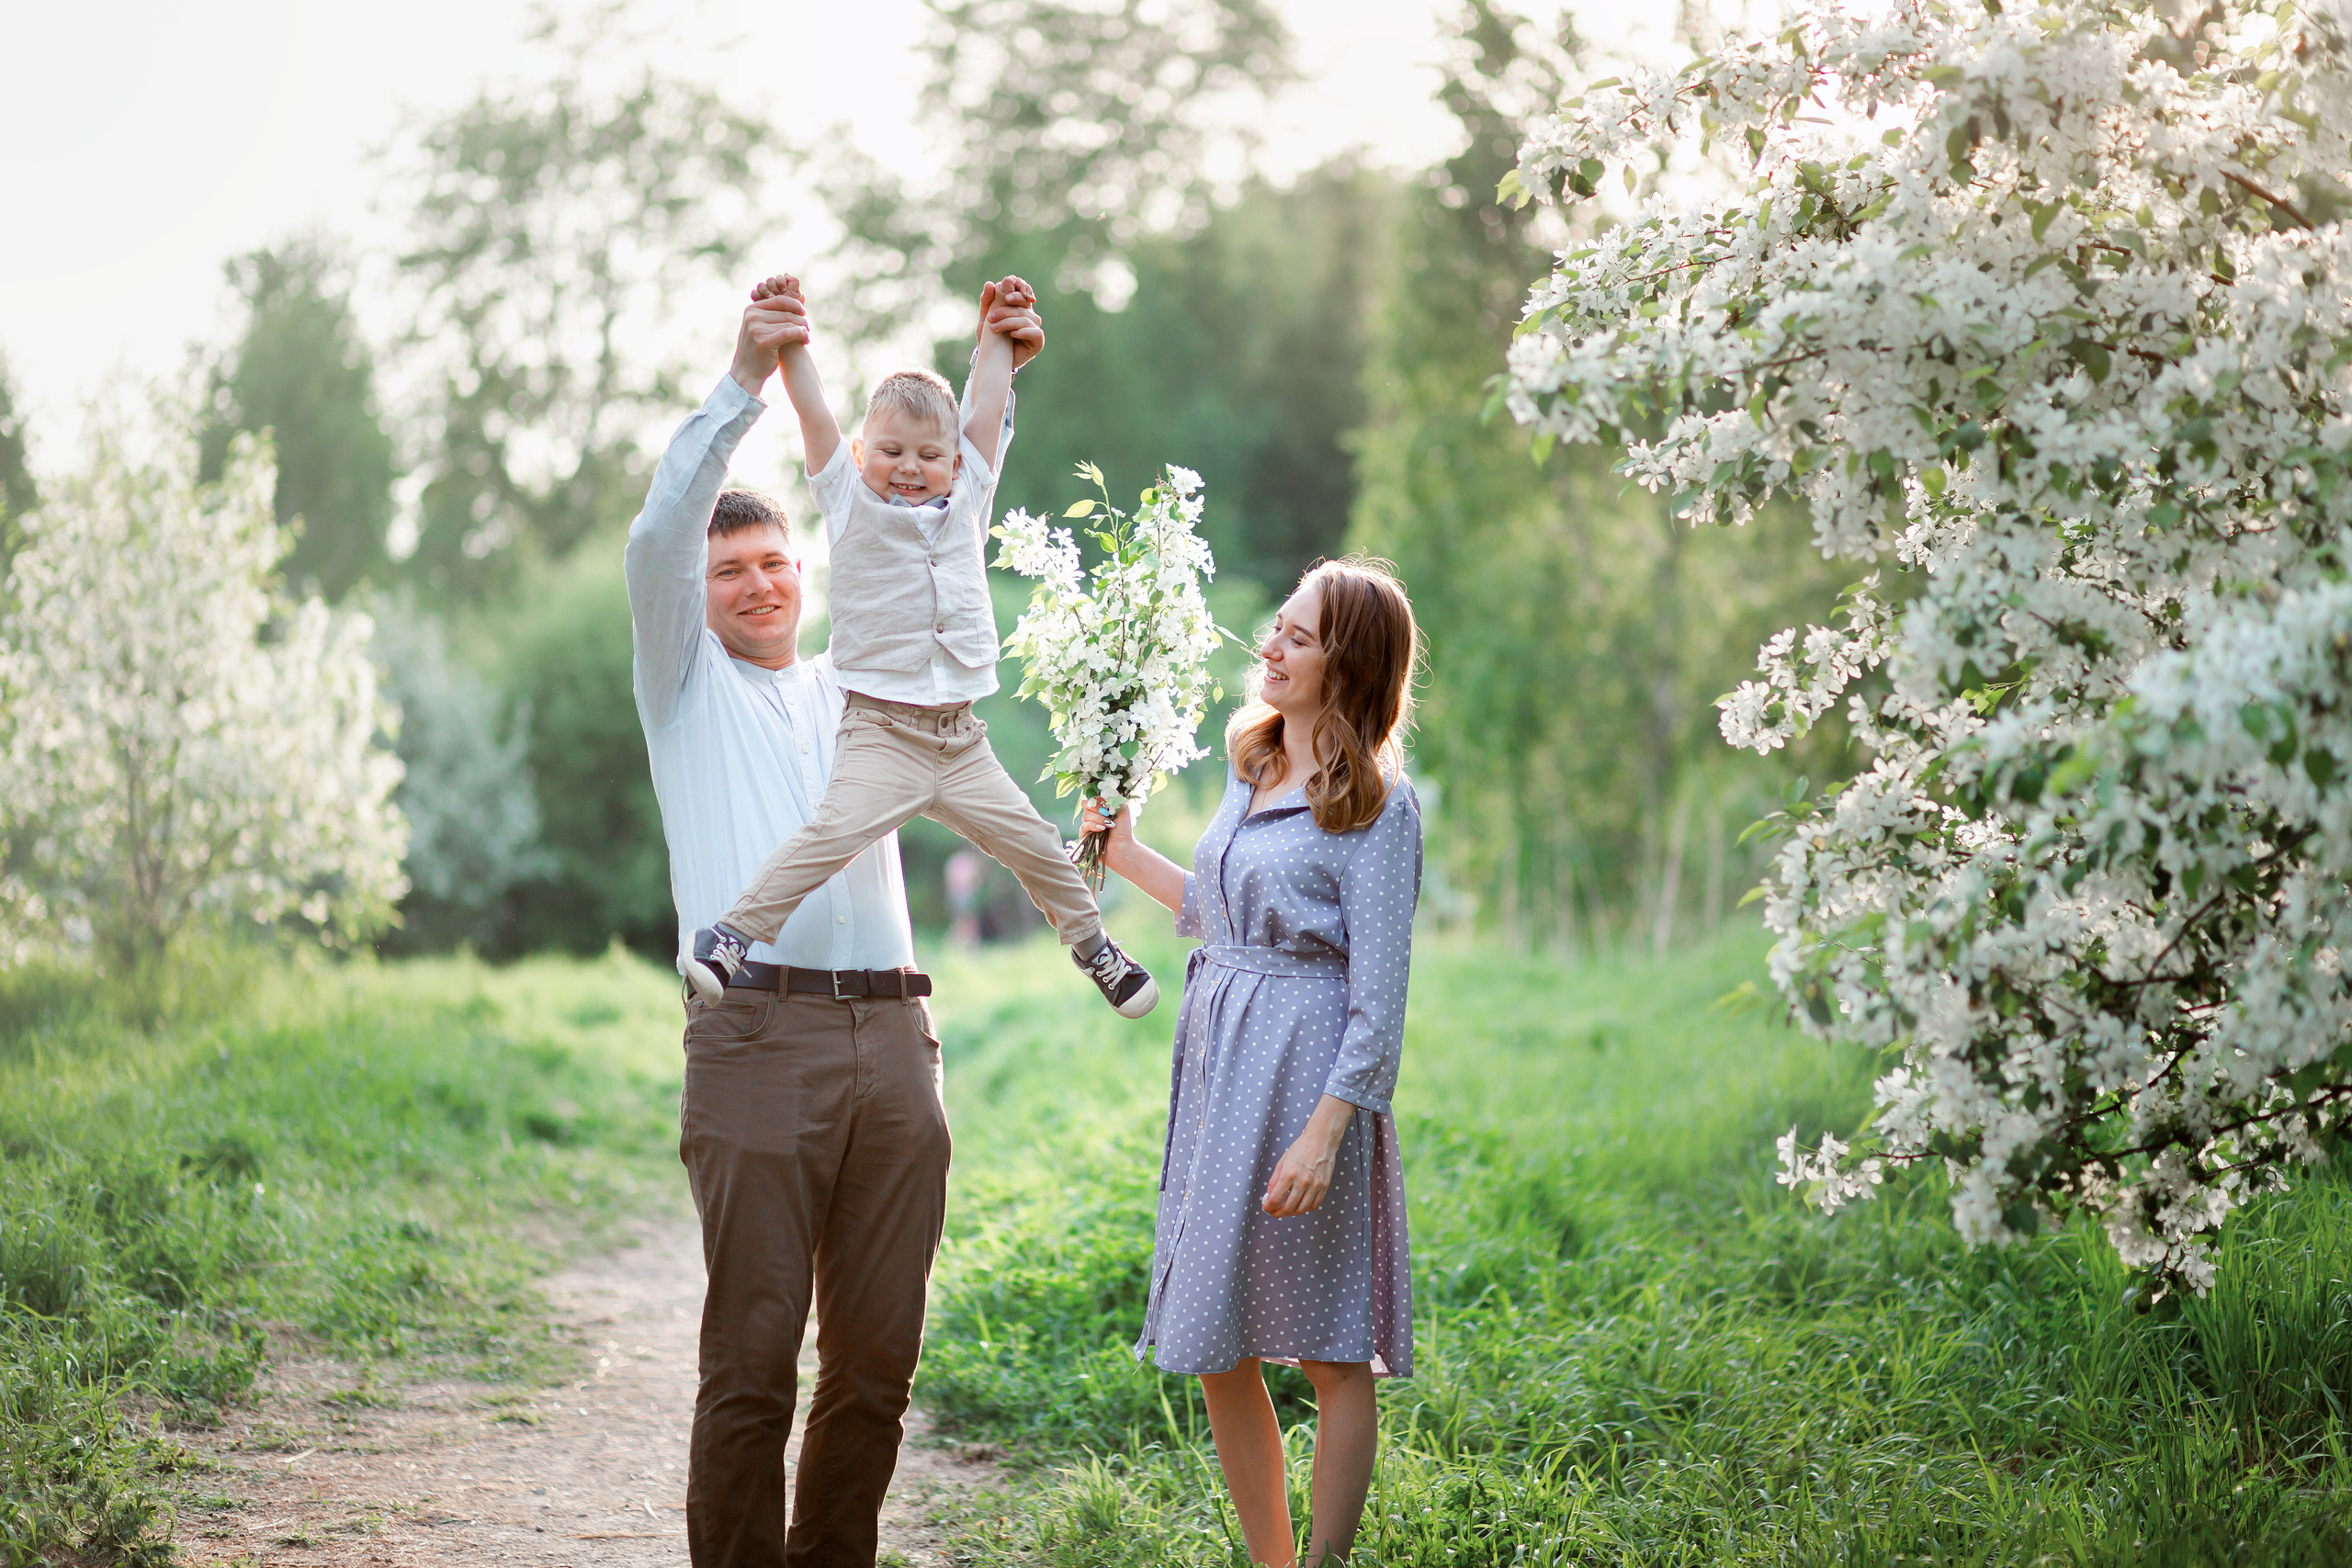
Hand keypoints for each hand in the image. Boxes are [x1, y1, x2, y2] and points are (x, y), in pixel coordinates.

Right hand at [733, 274, 808, 392]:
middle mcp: (752, 317)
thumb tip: (795, 304)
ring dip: (803, 330)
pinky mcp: (763, 341)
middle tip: (808, 329)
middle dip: (801, 321)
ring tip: (806, 337)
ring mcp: (756, 329)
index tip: (803, 313)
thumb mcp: (760, 328)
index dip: (795, 305)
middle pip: (787, 313)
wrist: (747, 372)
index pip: (779, 300)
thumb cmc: (758, 350)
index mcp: (751, 310)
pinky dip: (801, 335)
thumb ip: (771, 315)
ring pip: (790, 324)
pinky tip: (806, 340)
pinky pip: (789, 333)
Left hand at [979, 276, 1044, 370]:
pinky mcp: (1038, 341)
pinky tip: (1012, 335)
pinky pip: (1034, 332)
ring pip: (1025, 318)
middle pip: (1021, 306)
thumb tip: (989, 283)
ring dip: (1008, 322)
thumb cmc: (990, 339)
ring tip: (993, 329)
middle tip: (990, 318)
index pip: (1023, 292)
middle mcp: (1029, 315)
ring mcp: (1035, 328)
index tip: (1005, 297)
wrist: (992, 360)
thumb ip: (987, 301)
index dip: (1018, 290)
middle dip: (1005, 311)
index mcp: (1019, 306)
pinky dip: (1022, 332)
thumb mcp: (985, 318)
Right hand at [1079, 797, 1138, 874]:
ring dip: (1098, 819)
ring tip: (1109, 825)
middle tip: (1107, 813)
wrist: (1123, 847)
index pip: (1092, 796)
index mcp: (1101, 808)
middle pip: (1085, 803)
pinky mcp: (1084, 836)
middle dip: (1096, 807)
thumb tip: (1106, 788)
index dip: (1097, 797)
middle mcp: (1093, 815)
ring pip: (1085, 815)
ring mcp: (1088, 825)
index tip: (1106, 802)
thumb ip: (1115, 797)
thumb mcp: (1123, 809)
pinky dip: (1093, 825)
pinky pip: (1084, 826)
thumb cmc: (1124, 830)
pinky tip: (1102, 829)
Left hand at [1263, 1097, 1354, 1216]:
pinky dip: (1306, 1209)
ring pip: (1302, 1209)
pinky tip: (1300, 1206)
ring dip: (1292, 1213)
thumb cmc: (1300, 1149)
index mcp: (1289, 1174)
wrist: (1320, 1141)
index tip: (1266, 1208)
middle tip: (1274, 1212)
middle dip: (1279, 1213)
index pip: (1276, 1199)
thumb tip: (1269, 1196)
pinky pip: (1314, 1205)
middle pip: (1289, 1208)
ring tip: (1286, 1210)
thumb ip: (1274, 1181)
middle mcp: (1302, 1182)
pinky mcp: (1324, 1187)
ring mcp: (1315, 1186)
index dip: (1268, 1207)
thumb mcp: (1282, 1162)